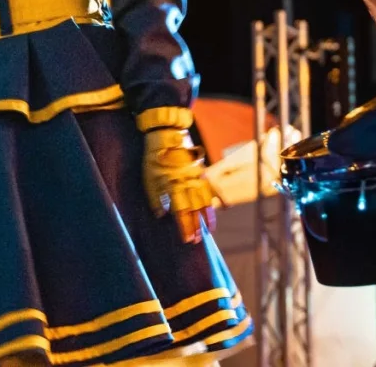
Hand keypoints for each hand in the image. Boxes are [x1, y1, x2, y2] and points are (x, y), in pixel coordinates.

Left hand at [142, 127, 215, 243]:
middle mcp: (187, 183)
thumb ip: (156, 198)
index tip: (188, 239)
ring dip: (208, 216)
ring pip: (205, 199)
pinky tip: (226, 206)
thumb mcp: (148, 178)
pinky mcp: (201, 169)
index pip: (181, 212)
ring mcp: (196, 176)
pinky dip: (220, 196)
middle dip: (196, 226)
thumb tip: (161, 215)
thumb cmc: (154, 158)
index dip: (185, 226)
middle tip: (197, 240)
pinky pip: (212, 185)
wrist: (166, 134)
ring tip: (210, 229)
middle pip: (194, 209)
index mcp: (173, 187)